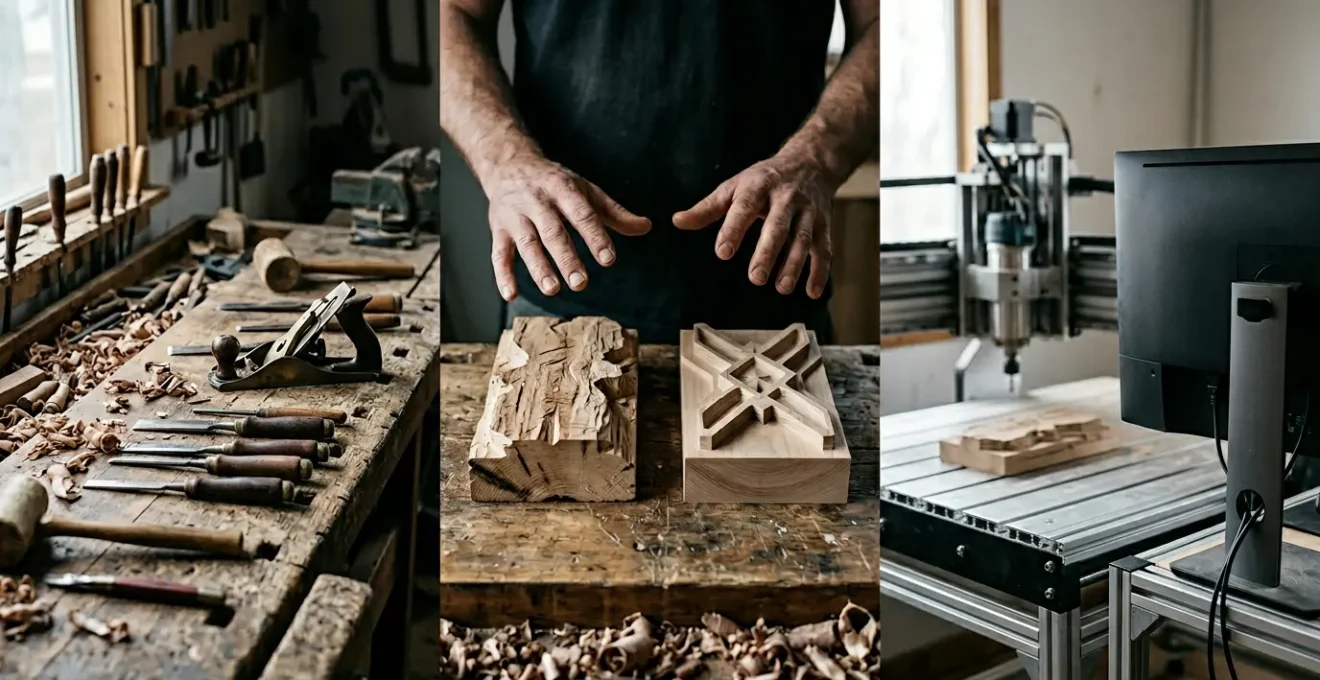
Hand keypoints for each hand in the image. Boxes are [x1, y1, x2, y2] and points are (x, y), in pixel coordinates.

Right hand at [485, 154, 650, 300]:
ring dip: (538, 268)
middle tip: (581, 283)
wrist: (509, 164)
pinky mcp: (498, 229)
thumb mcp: (585, 191)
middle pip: (553, 232)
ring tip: (552, 290)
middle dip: (566, 258)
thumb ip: (614, 213)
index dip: (595, 237)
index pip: (582, 214)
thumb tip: (645, 227)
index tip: (608, 260)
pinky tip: (511, 295)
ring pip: (527, 243)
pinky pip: (498, 253)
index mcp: (563, 190)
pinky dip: (502, 275)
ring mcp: (515, 216)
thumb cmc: (554, 183)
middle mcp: (537, 201)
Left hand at [672, 155, 834, 298]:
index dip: (733, 230)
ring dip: (794, 265)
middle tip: (755, 278)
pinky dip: (820, 271)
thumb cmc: (763, 180)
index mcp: (758, 187)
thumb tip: (677, 221)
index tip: (723, 253)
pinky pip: (824, 249)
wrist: (809, 163)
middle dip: (768, 252)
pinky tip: (812, 292)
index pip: (744, 208)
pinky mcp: (824, 224)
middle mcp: (785, 198)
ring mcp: (807, 211)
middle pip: (777, 226)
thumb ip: (707, 208)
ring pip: (802, 239)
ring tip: (781, 288)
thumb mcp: (734, 187)